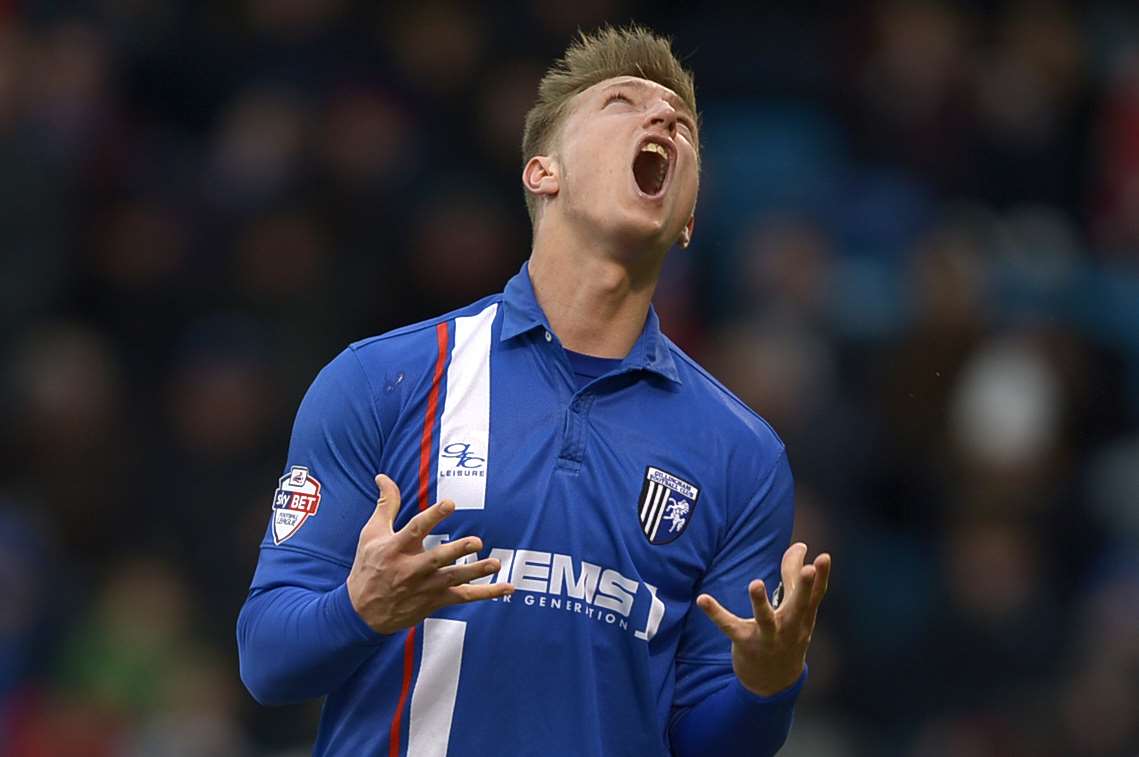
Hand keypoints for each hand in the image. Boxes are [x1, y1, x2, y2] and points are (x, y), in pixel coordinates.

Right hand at [346, 474, 513, 633]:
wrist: (362, 613)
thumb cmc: (368, 567)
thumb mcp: (371, 534)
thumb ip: (385, 504)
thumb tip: (383, 476)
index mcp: (395, 549)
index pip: (415, 530)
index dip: (433, 517)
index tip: (450, 504)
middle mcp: (411, 569)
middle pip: (437, 559)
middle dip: (456, 551)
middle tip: (476, 542)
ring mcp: (425, 587)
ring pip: (453, 579)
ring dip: (475, 572)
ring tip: (494, 564)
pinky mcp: (435, 600)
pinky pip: (464, 597)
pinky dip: (486, 594)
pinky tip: (506, 587)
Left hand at [696, 542, 830, 696]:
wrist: (774, 682)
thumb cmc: (786, 634)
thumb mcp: (795, 610)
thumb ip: (794, 576)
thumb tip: (800, 545)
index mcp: (803, 617)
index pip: (815, 595)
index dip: (821, 576)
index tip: (823, 557)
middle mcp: (790, 627)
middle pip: (798, 606)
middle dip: (803, 588)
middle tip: (807, 569)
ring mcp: (768, 638)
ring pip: (765, 620)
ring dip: (760, 603)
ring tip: (755, 583)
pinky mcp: (745, 643)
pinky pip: (730, 627)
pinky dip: (716, 614)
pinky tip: (703, 599)